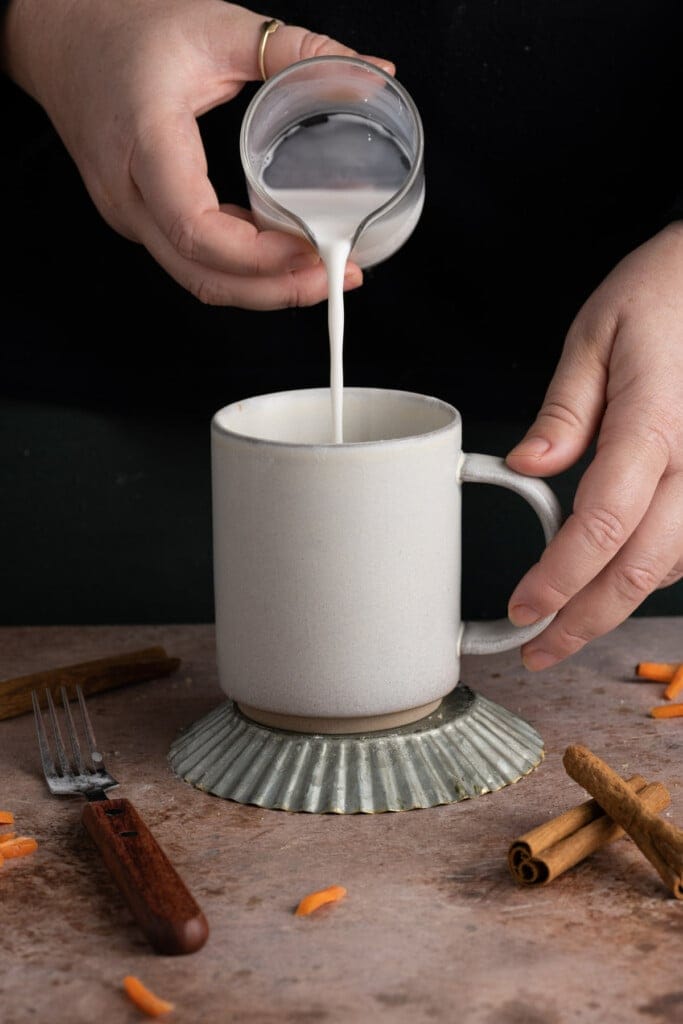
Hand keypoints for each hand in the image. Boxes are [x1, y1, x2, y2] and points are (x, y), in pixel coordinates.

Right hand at [0, 0, 393, 308]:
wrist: (59, 35)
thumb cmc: (125, 25)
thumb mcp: (216, 25)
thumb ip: (297, 49)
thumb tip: (374, 76)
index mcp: (144, 142)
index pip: (198, 228)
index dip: (259, 256)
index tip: (314, 249)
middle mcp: (127, 194)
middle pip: (202, 274)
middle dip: (275, 290)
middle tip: (339, 278)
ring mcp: (129, 214)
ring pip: (198, 279)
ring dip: (262, 290)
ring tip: (323, 275)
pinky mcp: (140, 219)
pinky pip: (192, 262)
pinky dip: (241, 272)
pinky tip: (283, 259)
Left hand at [505, 221, 682, 668]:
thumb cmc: (661, 295)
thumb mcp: (596, 336)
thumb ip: (566, 411)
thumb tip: (526, 465)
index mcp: (654, 424)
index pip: (602, 523)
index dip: (560, 578)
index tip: (523, 607)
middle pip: (643, 566)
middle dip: (586, 620)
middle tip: (539, 650)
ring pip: (673, 565)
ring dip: (619, 604)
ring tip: (568, 625)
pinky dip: (654, 573)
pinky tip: (618, 581)